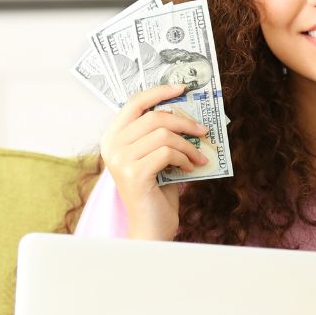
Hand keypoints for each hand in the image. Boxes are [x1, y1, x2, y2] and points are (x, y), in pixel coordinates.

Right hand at [99, 82, 209, 240]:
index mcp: (112, 137)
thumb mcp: (154, 155)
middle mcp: (112, 146)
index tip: (182, 88)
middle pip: (155, 117)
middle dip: (185, 123)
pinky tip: (190, 169)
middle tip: (204, 131)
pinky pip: (168, 153)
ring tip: (198, 157)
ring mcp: (120, 160)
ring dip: (188, 146)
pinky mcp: (134, 173)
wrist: (150, 226)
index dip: (159, 92)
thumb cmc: (155, 190)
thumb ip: (160, 133)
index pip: (135, 102)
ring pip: (165, 135)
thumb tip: (185, 110)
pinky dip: (185, 159)